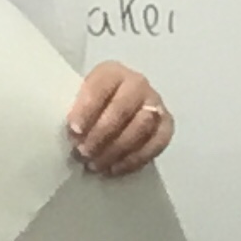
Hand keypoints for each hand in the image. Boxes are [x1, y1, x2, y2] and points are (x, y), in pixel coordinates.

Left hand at [68, 63, 172, 177]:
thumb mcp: (80, 99)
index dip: (87, 109)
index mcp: (112, 72)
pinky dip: (134, 159)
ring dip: (116, 149)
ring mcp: (156, 104)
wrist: (120, 110)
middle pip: (122, 109)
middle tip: (84, 153)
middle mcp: (137, 84)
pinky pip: (156, 144)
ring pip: (141, 127)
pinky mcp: (167, 125)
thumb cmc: (94, 107)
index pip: (101, 87)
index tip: (74, 130)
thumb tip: (75, 136)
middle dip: (101, 134)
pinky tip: (115, 169)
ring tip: (96, 164)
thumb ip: (77, 111)